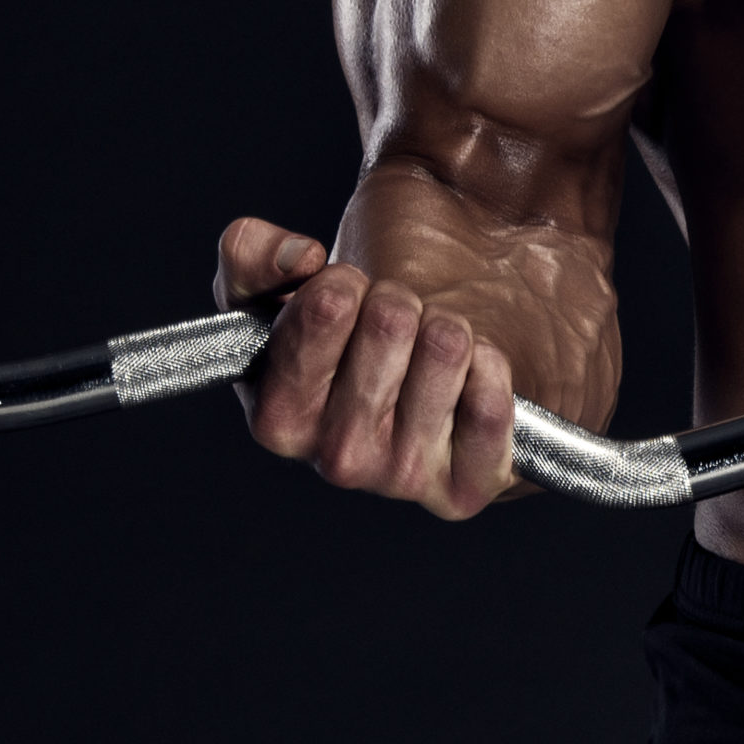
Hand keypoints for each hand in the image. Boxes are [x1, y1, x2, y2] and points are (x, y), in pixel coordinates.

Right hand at [212, 216, 516, 519]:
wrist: (445, 361)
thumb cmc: (361, 322)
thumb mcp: (287, 284)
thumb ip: (252, 257)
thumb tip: (298, 258)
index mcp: (276, 415)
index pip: (326, 307)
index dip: (346, 282)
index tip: (348, 296)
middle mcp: (333, 458)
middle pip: (391, 321)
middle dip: (403, 300)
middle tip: (398, 324)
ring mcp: (400, 477)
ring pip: (445, 347)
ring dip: (450, 327)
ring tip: (434, 350)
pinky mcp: (466, 486)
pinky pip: (490, 399)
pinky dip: (492, 366)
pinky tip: (473, 377)